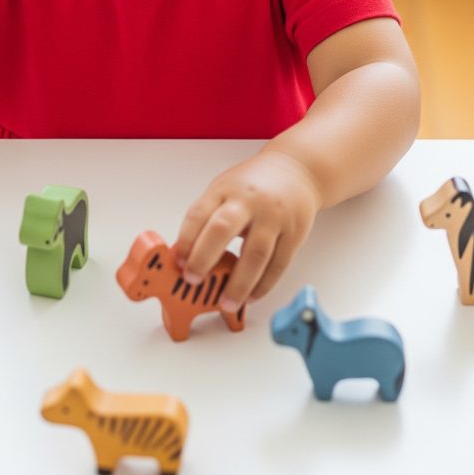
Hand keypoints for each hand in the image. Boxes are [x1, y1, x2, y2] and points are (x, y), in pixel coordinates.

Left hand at [173, 150, 319, 312]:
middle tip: (193, 281)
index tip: (177, 262)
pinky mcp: (294, 232)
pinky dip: (264, 285)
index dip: (185, 239)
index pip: (199, 213)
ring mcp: (274, 216)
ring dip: (239, 284)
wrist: (296, 170)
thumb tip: (184, 256)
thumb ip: (206, 217)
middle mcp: (249, 201)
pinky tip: (251, 296)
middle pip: (222, 229)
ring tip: (226, 304)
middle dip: (204, 258)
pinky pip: (279, 264)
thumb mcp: (224, 189)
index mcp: (225, 189)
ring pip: (255, 254)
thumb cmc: (253, 185)